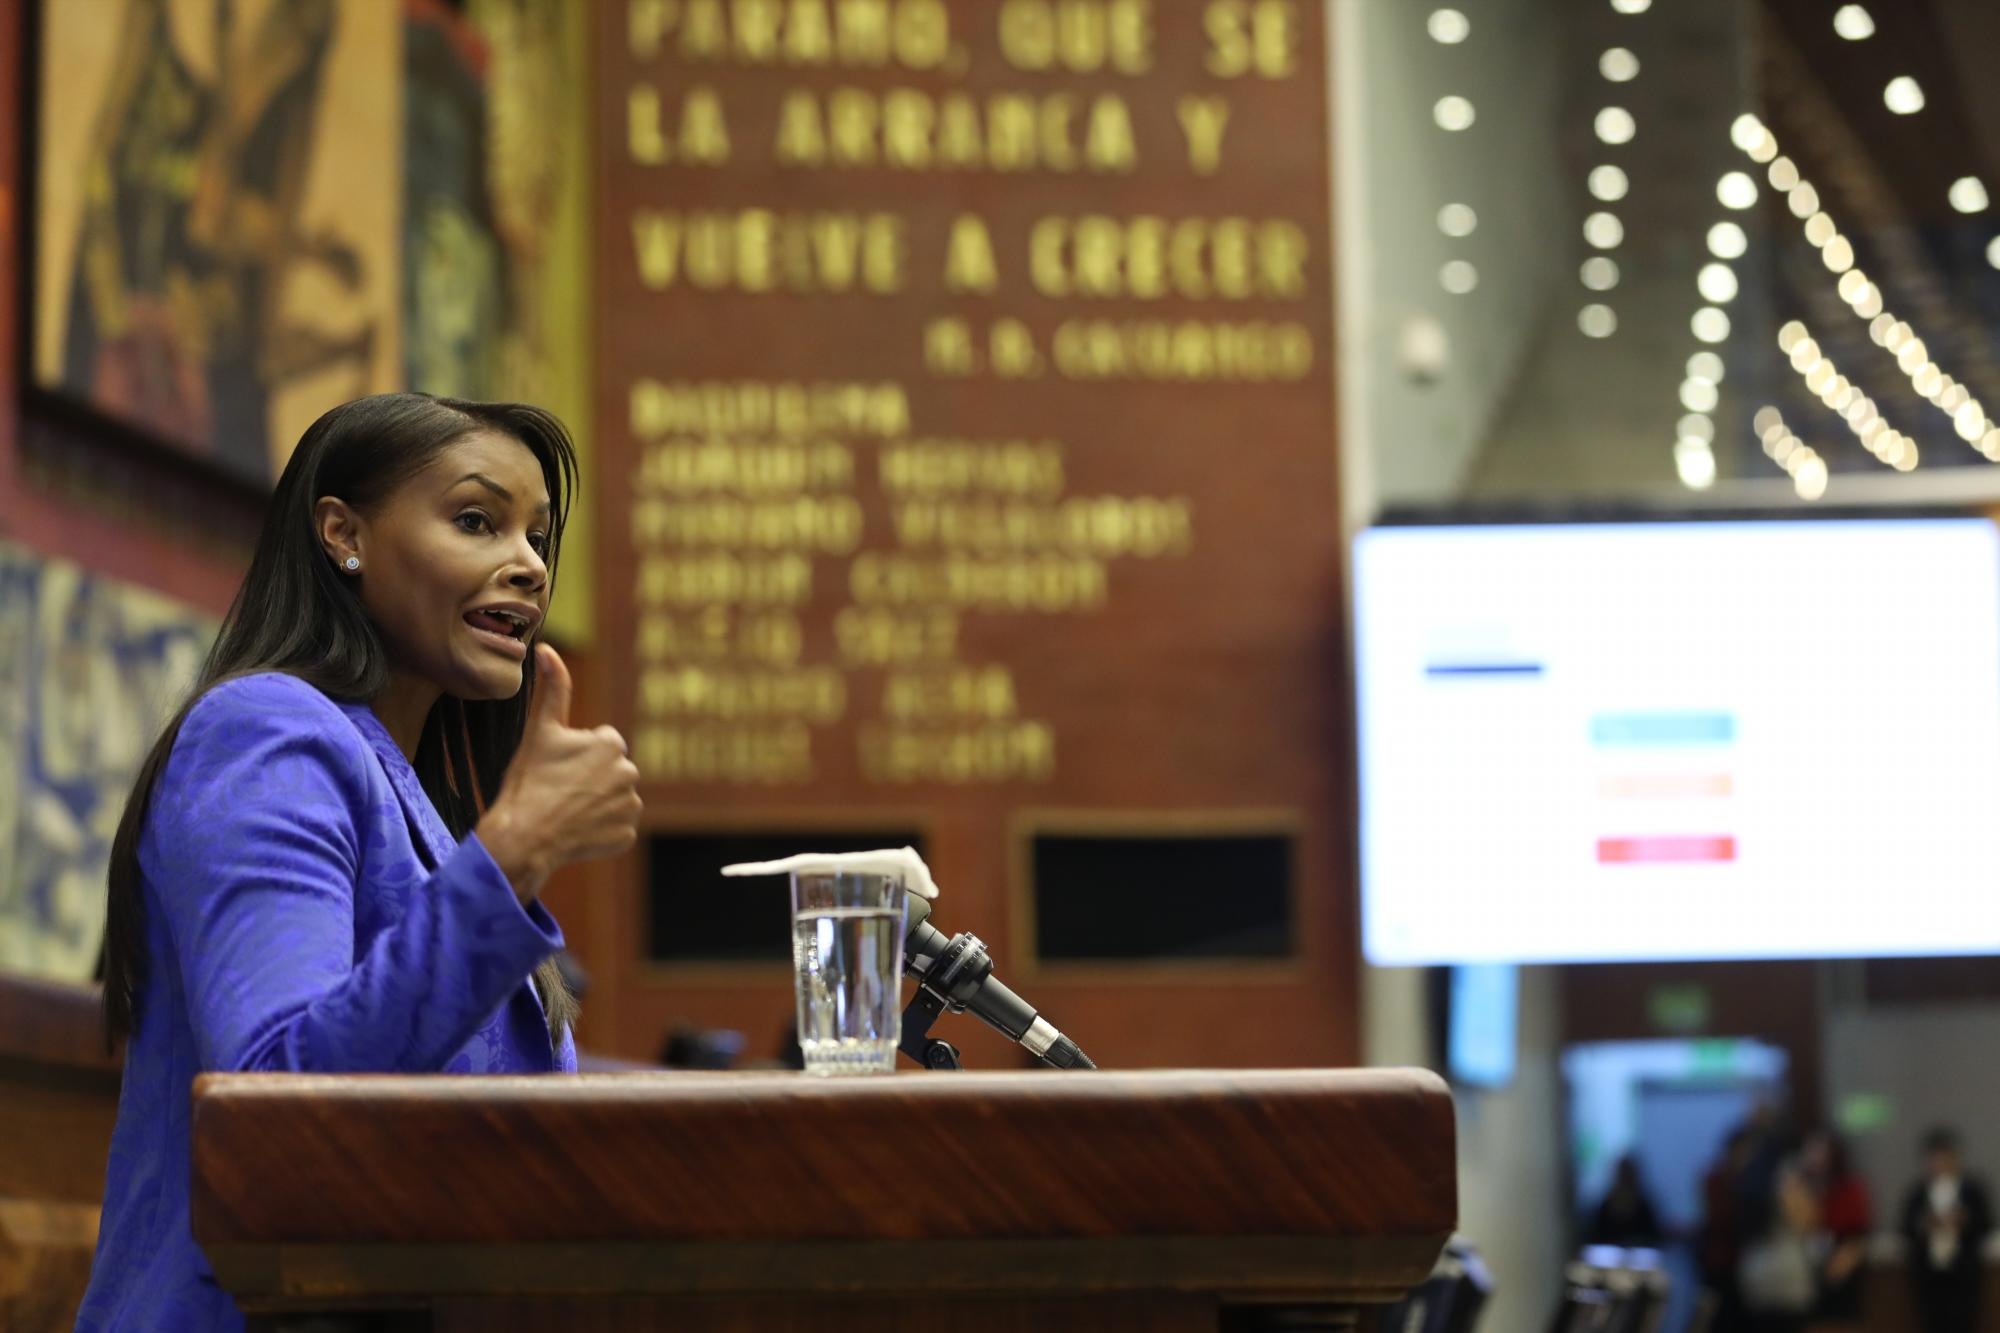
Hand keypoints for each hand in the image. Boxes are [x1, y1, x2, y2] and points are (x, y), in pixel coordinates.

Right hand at [478, 644, 641, 901]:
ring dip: (595, 802)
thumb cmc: (529, 781)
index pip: (599, 744)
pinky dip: (599, 829)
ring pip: (613, 798)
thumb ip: (552, 688)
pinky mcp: (627, 835)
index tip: (556, 767)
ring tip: (566, 809)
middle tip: (559, 790)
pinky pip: (615, 827)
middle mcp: (630, 773)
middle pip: (608, 771)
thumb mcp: (539, 730)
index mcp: (611, 744)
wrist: (523, 836)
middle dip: (589, 778)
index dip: (575, 755)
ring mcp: (631, 807)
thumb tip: (547, 648)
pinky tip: (576, 829)